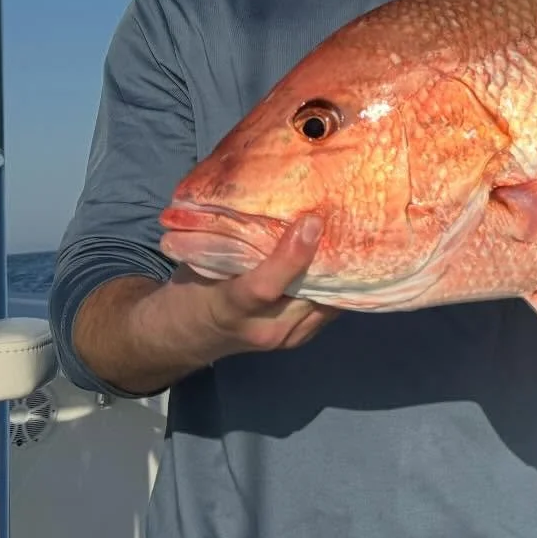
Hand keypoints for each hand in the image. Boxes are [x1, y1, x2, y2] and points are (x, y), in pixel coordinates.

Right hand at [158, 214, 339, 364]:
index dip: (292, 254)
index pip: (264, 287)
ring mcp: (284, 339)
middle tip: (344, 219)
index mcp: (229, 306)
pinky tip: (341, 258)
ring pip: (325, 302)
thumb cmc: (195, 288)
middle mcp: (262, 329)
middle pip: (307, 294)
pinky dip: (334, 284)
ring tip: (349, 234)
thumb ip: (235, 239)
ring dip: (337, 271)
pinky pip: (327, 309)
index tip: (311, 222)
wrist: (187, 335)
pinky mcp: (299, 338)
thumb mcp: (203, 261)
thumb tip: (273, 198)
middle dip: (328, 257)